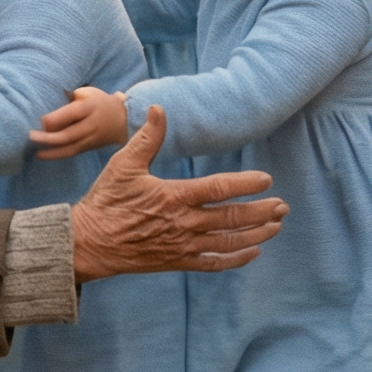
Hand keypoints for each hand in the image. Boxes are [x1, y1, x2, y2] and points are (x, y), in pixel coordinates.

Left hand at [31, 85, 129, 158]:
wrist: (123, 119)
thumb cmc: (98, 102)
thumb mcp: (86, 93)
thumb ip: (69, 98)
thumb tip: (45, 97)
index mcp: (90, 107)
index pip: (73, 114)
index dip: (57, 118)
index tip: (41, 120)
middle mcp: (91, 124)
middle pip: (69, 134)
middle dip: (49, 138)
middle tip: (30, 136)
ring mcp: (91, 139)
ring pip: (70, 148)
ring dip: (51, 151)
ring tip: (34, 150)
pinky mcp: (88, 148)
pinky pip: (71, 153)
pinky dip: (56, 155)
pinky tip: (41, 154)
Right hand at [71, 108, 284, 279]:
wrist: (88, 243)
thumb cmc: (106, 201)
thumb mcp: (124, 164)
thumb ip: (147, 137)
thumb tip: (160, 109)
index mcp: (175, 196)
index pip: (219, 189)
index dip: (246, 184)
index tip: (266, 180)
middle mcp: (184, 223)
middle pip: (232, 218)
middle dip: (261, 212)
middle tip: (283, 206)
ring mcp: (183, 245)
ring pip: (229, 242)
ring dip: (256, 234)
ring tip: (276, 226)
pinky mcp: (178, 262)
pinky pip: (214, 263)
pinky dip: (236, 259)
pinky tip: (252, 253)